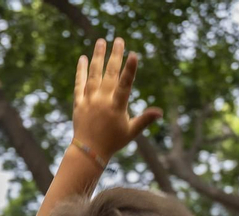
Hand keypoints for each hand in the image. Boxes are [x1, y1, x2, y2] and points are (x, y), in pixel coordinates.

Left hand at [72, 38, 160, 161]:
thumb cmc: (113, 142)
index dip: (130, 70)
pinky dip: (80, 71)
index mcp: (117, 108)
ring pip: (93, 75)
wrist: (89, 152)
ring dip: (97, 57)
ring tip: (101, 41)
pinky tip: (83, 58)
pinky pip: (79, 84)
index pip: (125, 85)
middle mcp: (102, 101)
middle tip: (119, 39)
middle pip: (110, 74)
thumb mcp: (131, 132)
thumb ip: (145, 119)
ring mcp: (89, 101)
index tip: (133, 54)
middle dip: (115, 56)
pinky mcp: (79, 103)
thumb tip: (160, 113)